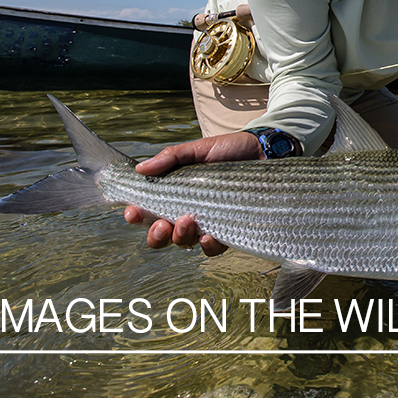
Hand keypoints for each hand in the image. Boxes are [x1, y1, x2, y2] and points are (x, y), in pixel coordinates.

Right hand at [123, 131, 261, 255]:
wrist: (265, 151)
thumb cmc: (229, 149)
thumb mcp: (198, 149)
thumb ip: (171, 158)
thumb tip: (140, 169)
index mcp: (176, 193)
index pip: (150, 211)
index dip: (138, 216)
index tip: (133, 212)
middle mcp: (188, 211)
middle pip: (163, 235)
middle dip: (156, 235)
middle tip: (161, 225)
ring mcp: (208, 222)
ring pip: (185, 243)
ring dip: (180, 238)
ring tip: (186, 221)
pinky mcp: (229, 229)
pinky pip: (213, 248)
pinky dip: (207, 245)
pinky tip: (208, 236)